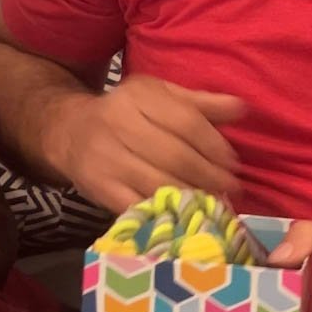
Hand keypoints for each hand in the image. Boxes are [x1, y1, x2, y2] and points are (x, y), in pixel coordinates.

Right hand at [52, 75, 244, 213]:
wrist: (69, 130)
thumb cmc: (126, 112)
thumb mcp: (160, 96)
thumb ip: (200, 103)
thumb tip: (241, 108)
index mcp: (139, 97)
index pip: (186, 122)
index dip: (215, 145)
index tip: (233, 162)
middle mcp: (119, 124)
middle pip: (175, 156)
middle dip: (209, 176)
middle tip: (231, 187)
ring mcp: (107, 158)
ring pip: (159, 183)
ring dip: (193, 197)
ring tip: (214, 203)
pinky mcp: (99, 187)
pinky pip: (138, 204)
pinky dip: (165, 213)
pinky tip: (184, 215)